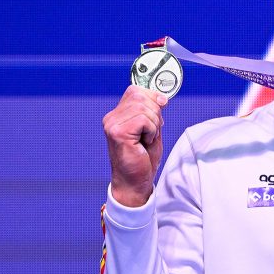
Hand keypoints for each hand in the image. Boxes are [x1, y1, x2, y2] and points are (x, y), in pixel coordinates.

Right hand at [103, 85, 167, 206]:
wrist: (135, 183)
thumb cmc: (143, 159)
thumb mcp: (152, 130)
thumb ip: (153, 112)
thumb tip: (161, 97)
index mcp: (117, 115)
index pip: (135, 91)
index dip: (152, 96)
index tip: (161, 107)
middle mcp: (111, 118)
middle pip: (140, 96)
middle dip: (155, 113)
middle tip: (151, 132)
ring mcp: (112, 124)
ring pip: (144, 107)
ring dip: (154, 125)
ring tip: (146, 140)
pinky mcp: (117, 132)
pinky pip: (144, 119)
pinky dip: (151, 131)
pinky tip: (144, 143)